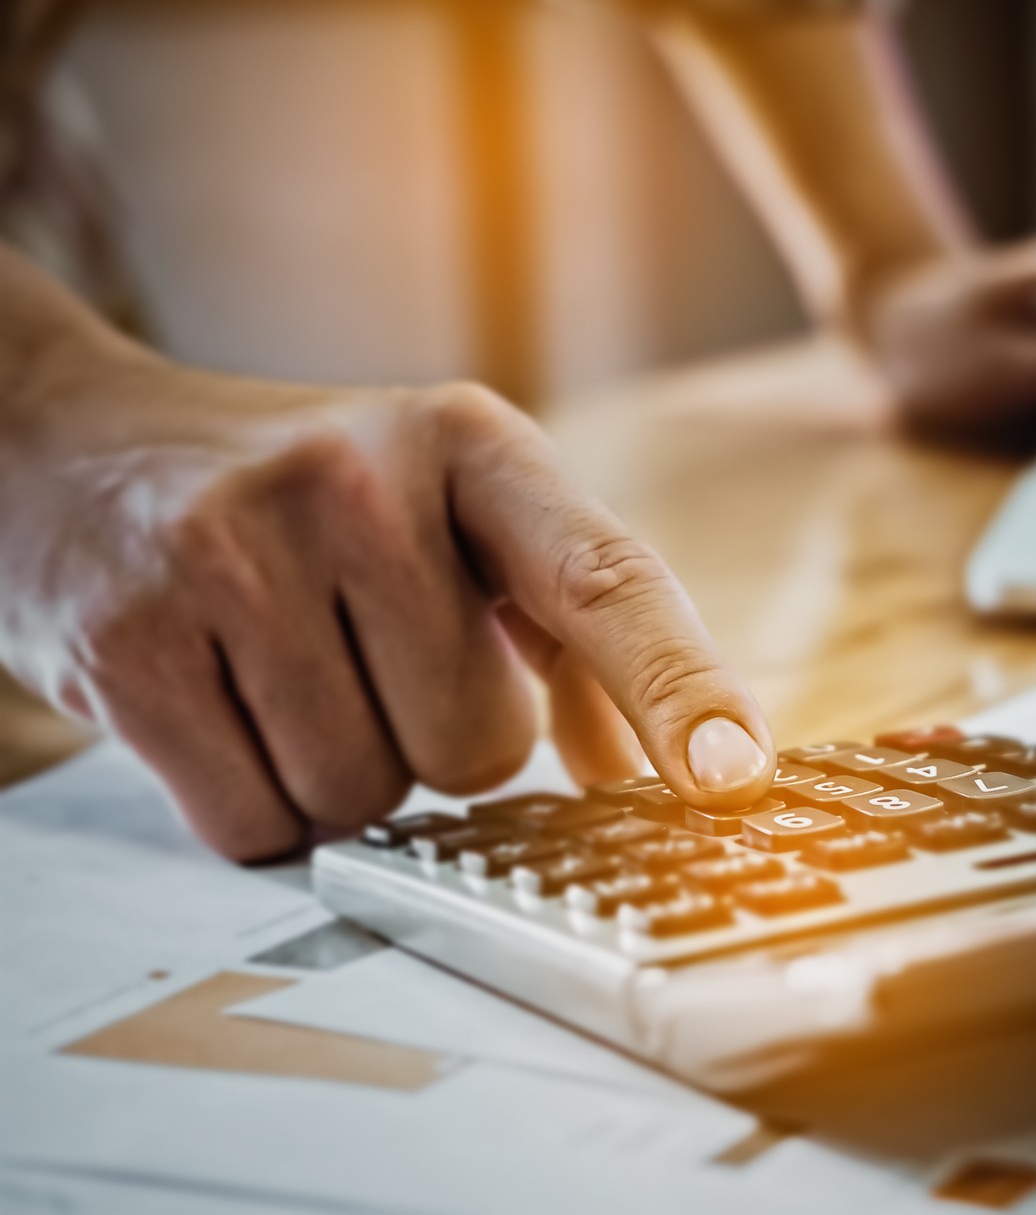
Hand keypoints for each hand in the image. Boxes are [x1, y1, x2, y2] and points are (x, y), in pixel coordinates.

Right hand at [0, 324, 774, 859]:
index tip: (732, 780)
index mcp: (471, 443)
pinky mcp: (130, 642)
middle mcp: (357, 481)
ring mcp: (233, 554)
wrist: (72, 448)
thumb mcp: (445, 517)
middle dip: (435, 741)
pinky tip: (221, 706)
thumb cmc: (300, 500)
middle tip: (363, 659)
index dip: (679, 690)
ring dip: (341, 772)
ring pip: (367, 796)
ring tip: (284, 671)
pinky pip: (256, 824)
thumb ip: (561, 633)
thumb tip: (643, 766)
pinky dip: (254, 801)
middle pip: (478, 747)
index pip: (603, 579)